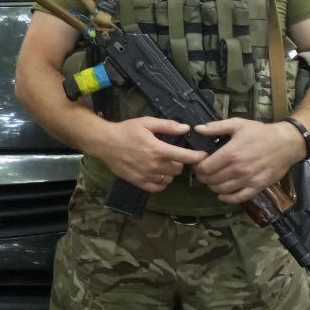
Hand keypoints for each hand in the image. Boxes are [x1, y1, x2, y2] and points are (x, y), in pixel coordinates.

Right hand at [82, 116, 205, 192]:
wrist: (105, 142)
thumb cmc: (127, 130)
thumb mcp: (147, 122)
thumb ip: (168, 126)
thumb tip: (186, 128)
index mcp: (158, 149)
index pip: (184, 157)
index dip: (197, 157)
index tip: (203, 156)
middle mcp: (154, 165)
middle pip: (178, 169)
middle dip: (180, 163)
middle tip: (175, 156)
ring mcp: (146, 175)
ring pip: (169, 179)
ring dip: (170, 173)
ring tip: (164, 164)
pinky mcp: (138, 182)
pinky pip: (157, 187)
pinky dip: (161, 182)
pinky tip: (158, 174)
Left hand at [193, 118, 307, 204]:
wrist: (286, 143)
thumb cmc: (260, 133)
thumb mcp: (238, 124)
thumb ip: (216, 127)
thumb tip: (197, 129)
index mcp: (231, 153)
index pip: (206, 167)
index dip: (198, 168)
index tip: (198, 165)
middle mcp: (238, 169)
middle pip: (212, 179)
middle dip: (203, 178)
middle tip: (203, 174)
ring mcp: (248, 180)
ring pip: (222, 189)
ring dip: (213, 187)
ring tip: (212, 181)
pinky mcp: (258, 187)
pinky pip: (239, 198)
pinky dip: (228, 199)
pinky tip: (222, 195)